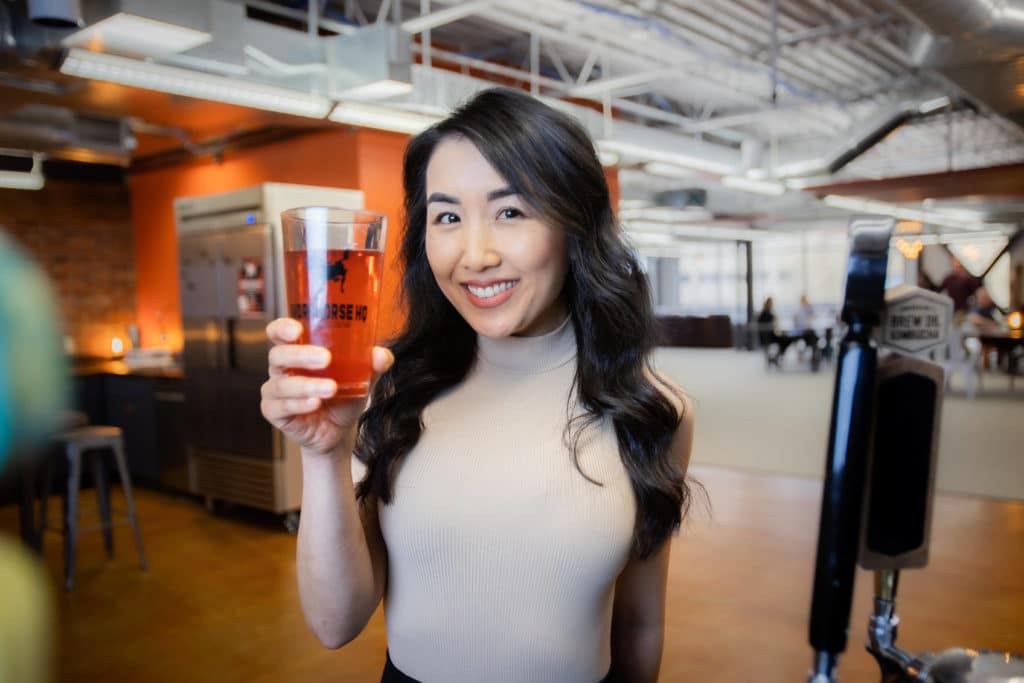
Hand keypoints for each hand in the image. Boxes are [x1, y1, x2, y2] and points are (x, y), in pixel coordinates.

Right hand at [260, 318, 393, 456]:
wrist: (339, 431)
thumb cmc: (343, 396)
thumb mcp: (361, 379)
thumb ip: (371, 366)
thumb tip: (382, 355)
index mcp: (297, 350)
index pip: (279, 332)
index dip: (282, 328)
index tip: (297, 330)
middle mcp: (281, 368)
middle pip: (278, 355)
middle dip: (301, 355)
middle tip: (326, 358)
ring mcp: (275, 391)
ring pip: (282, 384)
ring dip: (307, 385)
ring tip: (331, 388)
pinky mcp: (275, 413)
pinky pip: (281, 407)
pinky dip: (300, 404)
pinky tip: (315, 403)